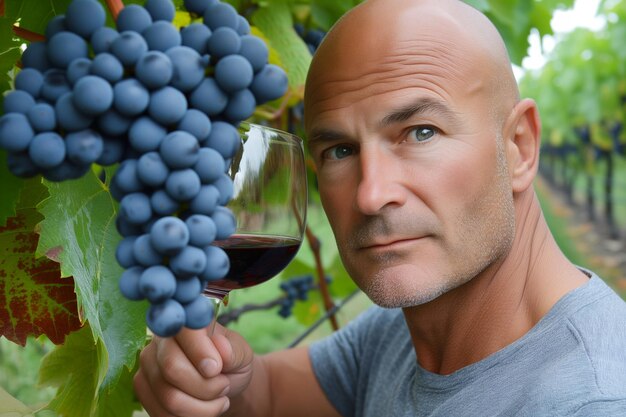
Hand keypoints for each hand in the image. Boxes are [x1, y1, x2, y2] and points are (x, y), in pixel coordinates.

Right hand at [134, 323, 253, 415]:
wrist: (223, 384)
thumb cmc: (231, 363)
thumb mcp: (242, 353)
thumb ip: (233, 349)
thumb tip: (219, 346)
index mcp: (185, 323)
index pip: (183, 332)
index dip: (201, 353)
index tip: (217, 369)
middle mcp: (160, 341)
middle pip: (172, 368)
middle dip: (206, 386)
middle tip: (224, 386)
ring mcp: (148, 366)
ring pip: (170, 398)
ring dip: (203, 407)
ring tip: (218, 399)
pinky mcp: (143, 390)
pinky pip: (162, 414)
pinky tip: (203, 409)